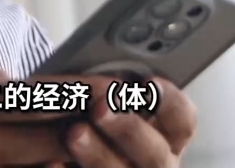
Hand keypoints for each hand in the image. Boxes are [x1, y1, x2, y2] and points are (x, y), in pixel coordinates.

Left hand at [53, 77, 196, 167]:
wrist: (75, 159)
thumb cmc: (94, 113)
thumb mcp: (110, 100)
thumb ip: (114, 91)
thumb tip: (104, 74)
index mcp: (166, 136)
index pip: (183, 121)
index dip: (170, 101)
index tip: (147, 81)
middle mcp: (156, 163)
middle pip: (154, 153)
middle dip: (128, 129)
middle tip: (101, 108)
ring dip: (97, 154)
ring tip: (73, 133)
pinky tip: (51, 162)